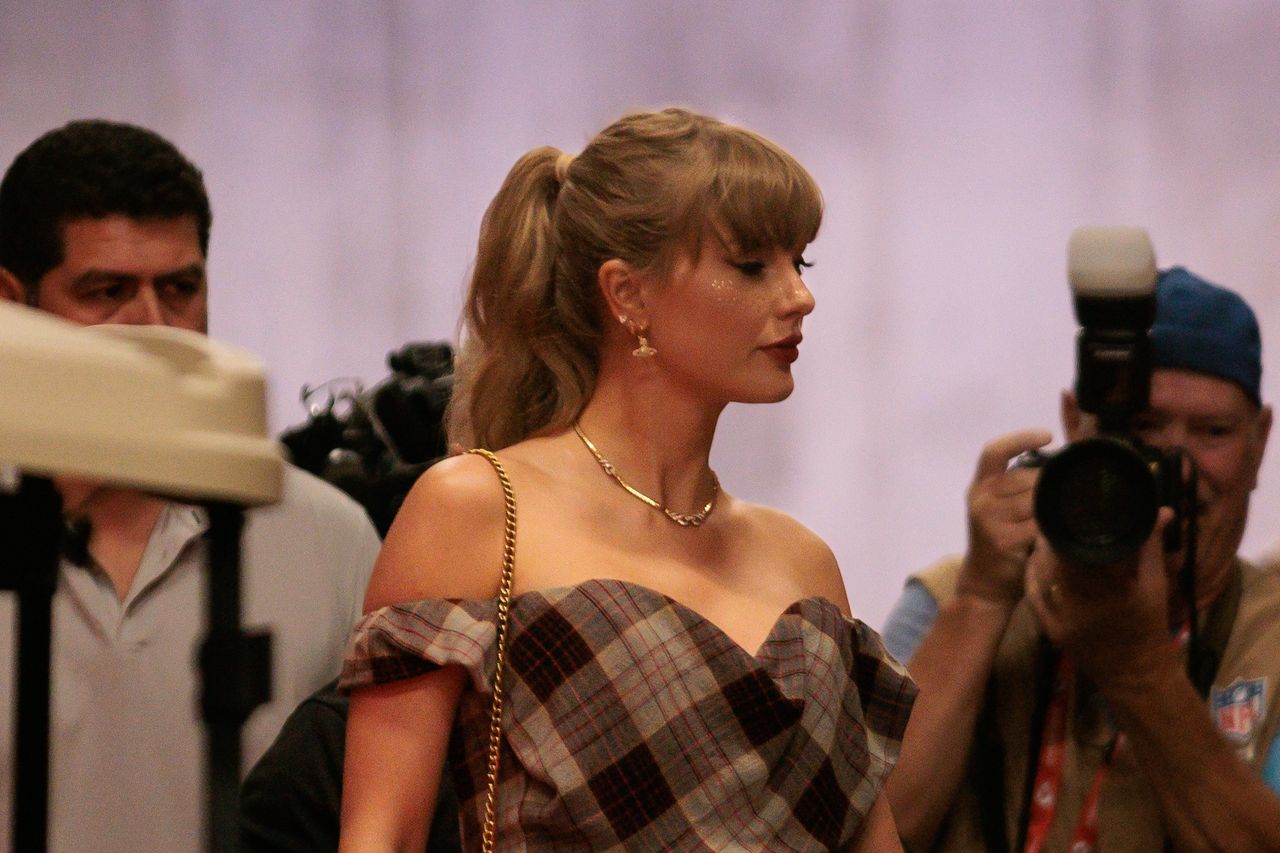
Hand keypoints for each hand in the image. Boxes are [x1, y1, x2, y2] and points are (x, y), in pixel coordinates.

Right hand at [958, 430, 1051, 604]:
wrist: (985, 583)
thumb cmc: (1001, 540)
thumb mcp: (999, 507)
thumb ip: (1017, 486)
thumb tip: (1057, 463)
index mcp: (980, 486)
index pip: (995, 452)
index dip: (1020, 439)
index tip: (1048, 436)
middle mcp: (980, 498)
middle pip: (1027, 477)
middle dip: (1048, 487)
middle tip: (1059, 502)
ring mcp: (989, 519)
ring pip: (1036, 500)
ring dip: (1050, 509)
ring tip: (1054, 521)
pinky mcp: (1002, 539)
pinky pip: (1039, 524)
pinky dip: (1051, 527)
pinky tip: (1054, 533)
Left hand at [1025, 508, 1175, 690]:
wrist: (1135, 674)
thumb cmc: (1149, 626)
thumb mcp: (1155, 585)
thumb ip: (1150, 546)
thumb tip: (1161, 510)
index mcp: (1114, 589)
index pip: (1084, 549)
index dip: (1072, 528)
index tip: (1070, 511)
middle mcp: (1085, 604)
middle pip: (1057, 560)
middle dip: (1053, 539)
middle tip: (1053, 521)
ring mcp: (1063, 619)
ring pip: (1042, 575)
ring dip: (1040, 555)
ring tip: (1044, 537)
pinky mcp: (1051, 630)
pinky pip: (1033, 596)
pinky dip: (1033, 576)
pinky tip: (1035, 562)